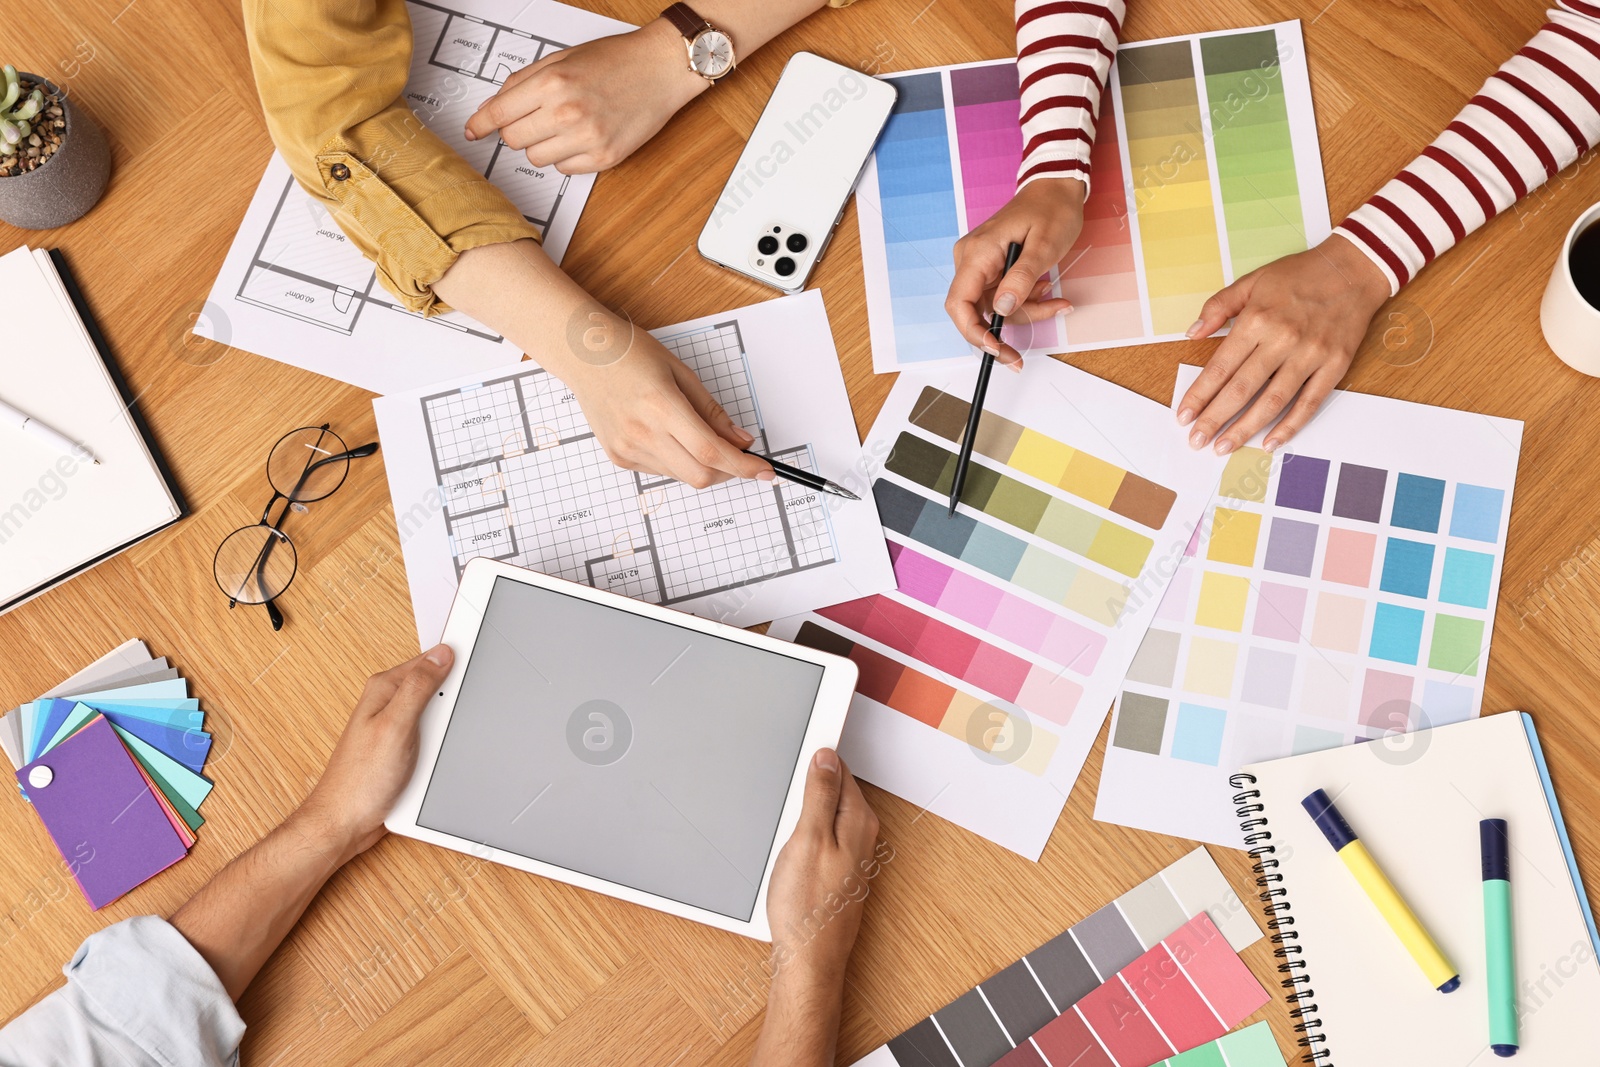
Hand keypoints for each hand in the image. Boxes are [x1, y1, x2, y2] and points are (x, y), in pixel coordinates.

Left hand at [296, 645, 454, 861]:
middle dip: (453, 703)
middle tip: (449, 724)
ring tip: (437, 749)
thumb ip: (418, 688)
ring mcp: (398, 728)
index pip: (429, 660)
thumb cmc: (359, 780)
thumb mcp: (395, 726)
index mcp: (384, 690)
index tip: (476, 663)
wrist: (346, 822)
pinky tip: (437, 760)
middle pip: (438, 689)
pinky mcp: (404, 749)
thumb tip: (441, 655)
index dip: (454, 661)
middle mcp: (389, 705)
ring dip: (448, 730)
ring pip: (439, 717)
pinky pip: (435, 740)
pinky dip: (442, 748)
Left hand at [464, 19, 702, 173]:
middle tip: (533, 118)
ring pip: (536, 159)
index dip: (480, 124)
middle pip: (514, 140)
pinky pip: (564, 169)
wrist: (661, 69)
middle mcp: (567, 112)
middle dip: (517, 130)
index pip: (499, 113)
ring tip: (562, 126)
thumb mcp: (562, 58)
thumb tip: (494, 106)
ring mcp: (586, 139)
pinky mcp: (603, 158)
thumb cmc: (616, 60)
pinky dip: (566, 156)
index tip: (473, 131)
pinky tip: (581, 137)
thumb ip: (524, 81)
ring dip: (541, 145)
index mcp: (552, 83)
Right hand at [565, 330, 772, 488]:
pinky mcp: (618, 457)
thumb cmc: (630, 353)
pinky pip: (660, 471)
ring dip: (702, 465)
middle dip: (728, 472)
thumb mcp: (681, 373)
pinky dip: (678, 461)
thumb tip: (740, 440)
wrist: (584, 354)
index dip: (744, 467)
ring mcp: (627, 448)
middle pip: (700, 475)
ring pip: (681, 476)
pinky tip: (669, 436)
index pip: (712, 452)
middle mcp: (642, 433)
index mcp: (661, 406)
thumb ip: (712, 412)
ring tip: (696, 435)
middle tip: (738, 455)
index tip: (765, 471)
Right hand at [766, 749, 880, 988]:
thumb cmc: (807, 907)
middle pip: (836, 791)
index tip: (798, 747)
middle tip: (784, 788)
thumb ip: (819, 795)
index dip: (817, 758)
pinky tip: (789, 847)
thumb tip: (826, 757)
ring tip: (783, 819)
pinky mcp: (840, 873)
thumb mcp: (807, 839)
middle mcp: (863, 836)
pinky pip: (824, 837)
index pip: (841, 770)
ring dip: (806, 811)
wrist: (809, 959)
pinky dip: (806, 834)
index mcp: (858, 821)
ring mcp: (853, 856)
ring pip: (828, 815)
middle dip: (811, 784)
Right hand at [945, 178, 1082, 368]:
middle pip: (976, 312)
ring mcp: (980, 266)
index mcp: (977, 253)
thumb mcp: (1044, 245)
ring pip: (994, 309)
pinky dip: (1026, 302)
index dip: (973, 333)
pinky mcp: (992, 269)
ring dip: (1025, 313)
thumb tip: (1001, 309)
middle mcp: (971, 261)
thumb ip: (1021, 277)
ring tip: (1056, 300)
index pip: (959, 303)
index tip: (996, 349)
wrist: (1056, 188)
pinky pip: (1003, 298)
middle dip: (1003, 332)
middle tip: (1020, 357)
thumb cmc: (1051, 210)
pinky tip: (1047, 290)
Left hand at [1178, 234, 1391, 453]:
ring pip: (1272, 401)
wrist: (1354, 268)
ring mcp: (1311, 354)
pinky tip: (1270, 442)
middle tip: (1196, 441)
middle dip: (1215, 419)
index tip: (1183, 415)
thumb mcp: (1252, 281)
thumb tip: (1192, 332)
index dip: (1199, 395)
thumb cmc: (1300, 275)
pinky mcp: (1335, 365)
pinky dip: (1290, 426)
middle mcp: (1282, 339)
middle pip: (1242, 389)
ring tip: (1223, 447)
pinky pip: (1309, 402)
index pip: (1220, 367)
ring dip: (1245, 428)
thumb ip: (1219, 306)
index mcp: (1257, 319)